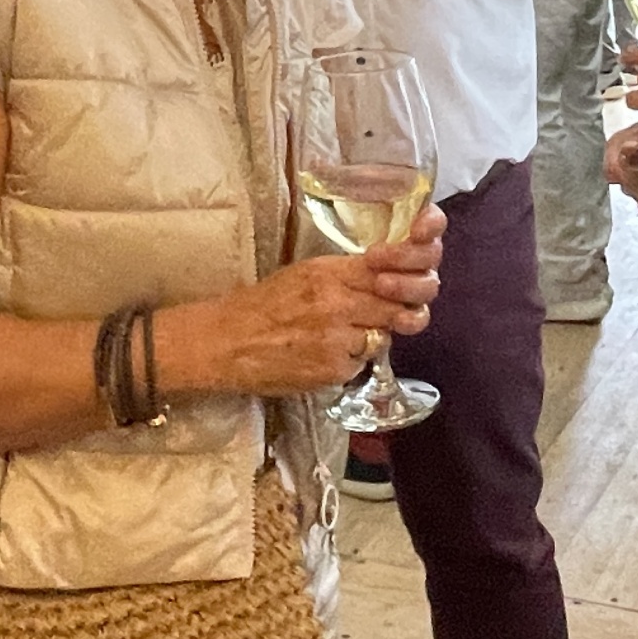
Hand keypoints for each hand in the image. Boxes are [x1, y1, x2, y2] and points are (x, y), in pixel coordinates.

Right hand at [164, 205, 442, 397]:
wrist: (226, 341)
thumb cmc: (265, 305)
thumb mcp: (305, 274)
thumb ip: (347, 276)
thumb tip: (389, 280)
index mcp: (330, 272)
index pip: (390, 269)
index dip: (409, 275)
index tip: (410, 281)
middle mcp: (338, 303)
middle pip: (395, 306)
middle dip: (396, 312)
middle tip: (383, 315)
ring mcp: (337, 338)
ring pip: (382, 337)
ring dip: (371, 338)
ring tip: (340, 336)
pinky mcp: (332, 369)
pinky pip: (360, 364)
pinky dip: (350, 362)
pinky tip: (324, 356)